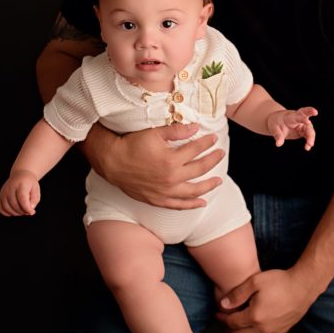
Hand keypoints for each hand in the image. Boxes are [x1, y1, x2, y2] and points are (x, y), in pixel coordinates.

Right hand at [0, 169, 39, 216]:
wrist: (20, 175)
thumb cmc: (29, 183)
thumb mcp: (36, 188)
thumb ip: (35, 199)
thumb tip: (30, 208)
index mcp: (20, 185)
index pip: (22, 199)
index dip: (27, 208)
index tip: (32, 212)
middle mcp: (10, 188)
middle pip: (14, 205)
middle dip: (22, 211)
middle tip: (28, 211)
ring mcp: (3, 192)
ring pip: (6, 208)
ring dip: (15, 213)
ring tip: (22, 211)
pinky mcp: (0, 196)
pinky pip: (0, 208)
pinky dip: (6, 213)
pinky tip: (13, 212)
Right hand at [83, 123, 224, 208]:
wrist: (112, 162)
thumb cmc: (132, 145)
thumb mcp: (154, 133)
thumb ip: (176, 130)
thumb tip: (196, 127)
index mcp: (171, 160)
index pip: (196, 149)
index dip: (207, 143)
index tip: (213, 138)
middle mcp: (171, 178)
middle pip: (199, 169)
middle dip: (213, 160)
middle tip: (221, 154)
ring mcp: (165, 191)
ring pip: (193, 190)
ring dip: (208, 185)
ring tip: (218, 180)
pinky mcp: (158, 200)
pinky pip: (179, 205)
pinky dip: (192, 204)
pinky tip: (202, 202)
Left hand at [215, 269, 315, 332]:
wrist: (303, 287)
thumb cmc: (279, 281)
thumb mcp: (255, 281)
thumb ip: (237, 294)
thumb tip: (223, 305)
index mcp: (255, 316)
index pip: (232, 323)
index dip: (222, 319)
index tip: (217, 314)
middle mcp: (263, 329)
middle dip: (227, 330)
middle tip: (222, 322)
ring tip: (232, 331)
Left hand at [267, 107, 317, 149]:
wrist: (277, 121)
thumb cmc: (275, 123)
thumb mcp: (273, 128)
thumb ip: (277, 135)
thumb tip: (278, 144)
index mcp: (290, 116)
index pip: (298, 115)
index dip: (303, 118)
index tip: (307, 122)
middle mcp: (298, 118)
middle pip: (306, 114)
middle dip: (310, 112)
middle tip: (315, 112)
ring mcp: (302, 124)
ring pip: (309, 129)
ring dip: (310, 137)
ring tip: (308, 146)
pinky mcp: (303, 130)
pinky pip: (308, 135)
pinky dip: (309, 141)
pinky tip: (308, 147)